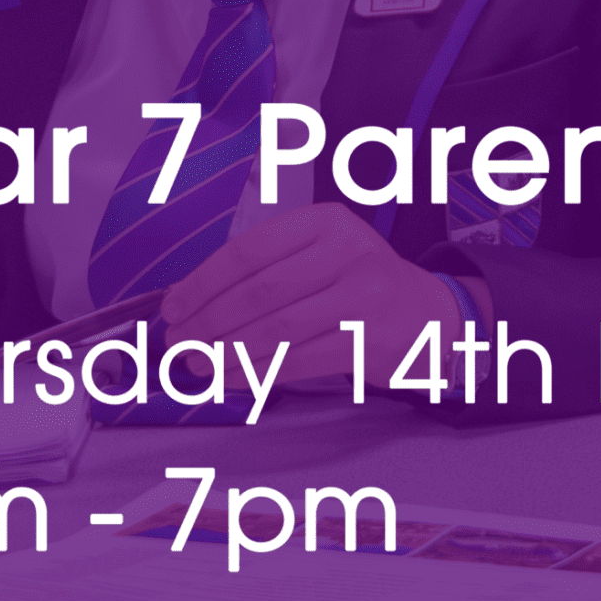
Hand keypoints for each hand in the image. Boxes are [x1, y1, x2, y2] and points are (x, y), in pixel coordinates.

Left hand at [161, 203, 484, 385]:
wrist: (428, 316)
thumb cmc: (358, 285)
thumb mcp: (322, 255)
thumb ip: (267, 270)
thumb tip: (189, 303)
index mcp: (326, 222)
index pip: (249, 250)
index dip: (202, 282)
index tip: (172, 308)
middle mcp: (349, 250)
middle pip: (259, 291)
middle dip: (207, 322)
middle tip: (177, 344)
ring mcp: (364, 294)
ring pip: (276, 328)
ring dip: (227, 352)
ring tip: (198, 365)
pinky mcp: (370, 337)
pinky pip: (299, 359)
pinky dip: (257, 372)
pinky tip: (233, 378)